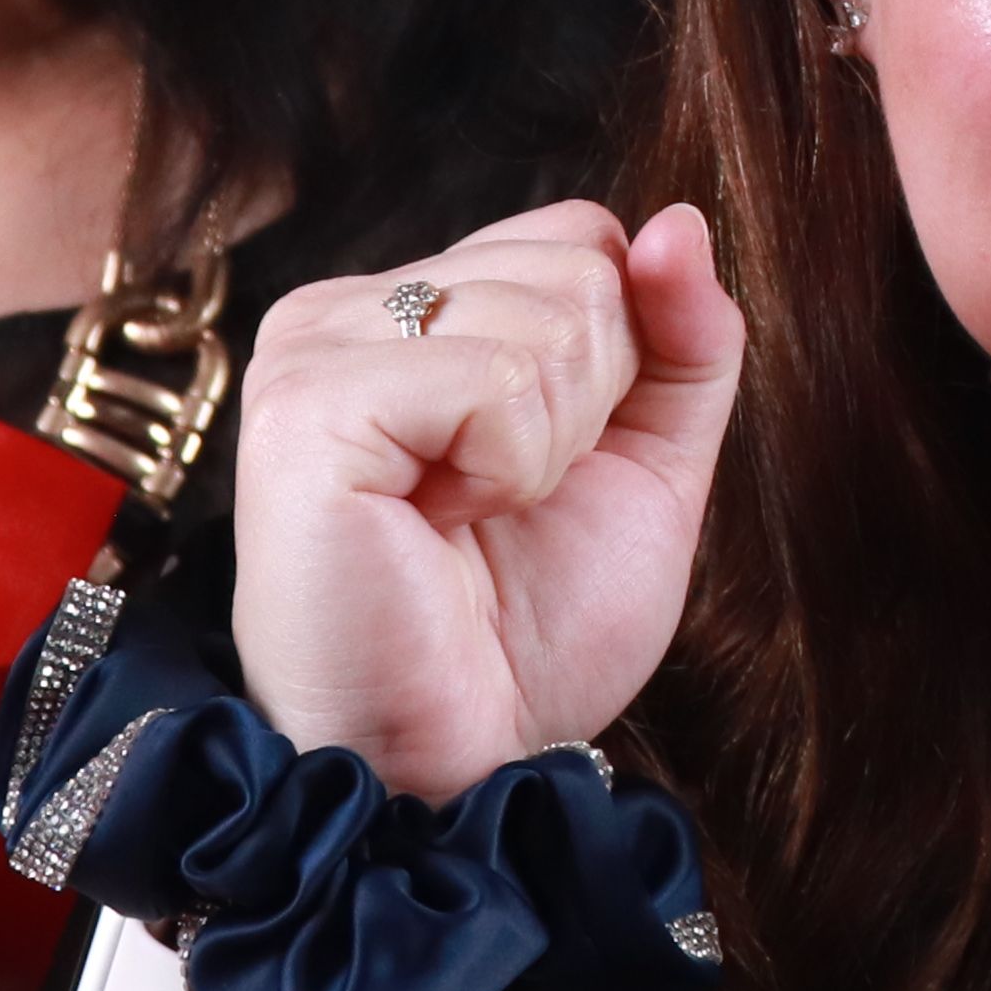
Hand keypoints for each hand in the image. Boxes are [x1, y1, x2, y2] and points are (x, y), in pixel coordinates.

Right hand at [229, 201, 741, 800]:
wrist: (456, 768)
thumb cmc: (526, 635)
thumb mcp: (646, 468)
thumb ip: (683, 340)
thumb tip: (682, 222)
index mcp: (410, 309)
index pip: (581, 235)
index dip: (619, 359)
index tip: (541, 469)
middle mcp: (345, 309)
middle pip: (577, 264)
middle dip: (591, 406)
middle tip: (497, 508)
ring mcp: (312, 348)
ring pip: (550, 315)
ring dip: (550, 449)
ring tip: (462, 521)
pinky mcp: (307, 408)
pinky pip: (496, 381)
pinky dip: (508, 471)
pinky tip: (435, 524)